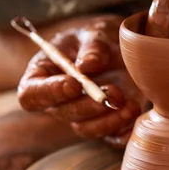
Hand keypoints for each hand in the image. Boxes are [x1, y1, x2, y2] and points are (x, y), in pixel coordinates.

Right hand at [17, 16, 142, 148]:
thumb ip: (92, 46)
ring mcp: (83, 115)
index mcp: (43, 76)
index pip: (32, 95)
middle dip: (90, 105)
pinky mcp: (108, 124)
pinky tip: (136, 115)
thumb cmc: (98, 38)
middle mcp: (59, 101)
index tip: (74, 83)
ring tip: (130, 105)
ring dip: (110, 120)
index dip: (49, 93)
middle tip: (114, 91)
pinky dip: (124, 132)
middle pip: (65, 113)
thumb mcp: (93, 32)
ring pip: (88, 129)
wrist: (121, 49)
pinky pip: (112, 137)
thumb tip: (87, 66)